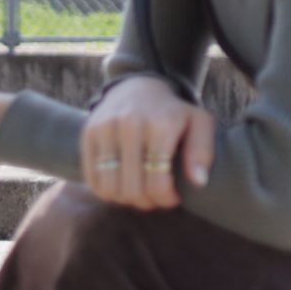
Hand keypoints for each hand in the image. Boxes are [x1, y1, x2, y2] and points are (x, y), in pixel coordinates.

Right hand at [82, 76, 215, 209]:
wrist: (138, 86)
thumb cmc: (173, 113)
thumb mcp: (199, 124)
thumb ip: (202, 152)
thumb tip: (198, 182)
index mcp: (160, 126)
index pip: (158, 182)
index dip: (166, 199)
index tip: (173, 198)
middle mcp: (128, 126)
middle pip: (132, 188)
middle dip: (146, 202)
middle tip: (154, 199)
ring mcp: (104, 130)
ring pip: (109, 187)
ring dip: (124, 199)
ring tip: (137, 194)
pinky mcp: (88, 134)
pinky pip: (91, 177)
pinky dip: (104, 191)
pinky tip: (119, 187)